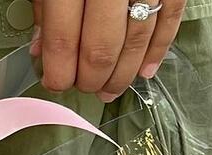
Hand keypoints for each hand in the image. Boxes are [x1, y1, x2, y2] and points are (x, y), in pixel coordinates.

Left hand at [30, 0, 185, 101]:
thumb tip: (42, 48)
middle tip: (83, 87)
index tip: (55, 83)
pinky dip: (158, 51)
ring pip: (136, 41)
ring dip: (121, 74)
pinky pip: (170, 21)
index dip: (58, 71)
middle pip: (101, 49)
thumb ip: (46, 4)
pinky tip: (144, 72)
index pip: (64, 39)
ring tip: (108, 89)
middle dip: (89, 78)